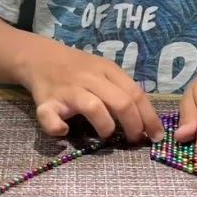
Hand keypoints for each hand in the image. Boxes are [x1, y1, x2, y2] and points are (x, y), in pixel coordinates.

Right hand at [20, 43, 165, 143]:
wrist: (41, 57)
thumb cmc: (79, 68)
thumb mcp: (104, 71)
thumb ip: (121, 90)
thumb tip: (146, 121)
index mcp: (108, 70)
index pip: (136, 94)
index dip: (149, 117)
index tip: (156, 136)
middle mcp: (90, 78)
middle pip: (120, 102)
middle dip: (133, 126)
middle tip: (134, 140)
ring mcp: (68, 90)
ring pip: (93, 107)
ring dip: (105, 126)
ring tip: (106, 135)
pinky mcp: (46, 102)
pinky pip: (50, 117)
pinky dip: (58, 128)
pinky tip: (64, 131)